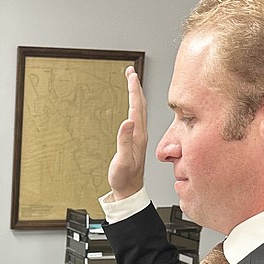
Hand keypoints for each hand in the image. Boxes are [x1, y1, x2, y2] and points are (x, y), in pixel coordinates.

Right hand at [106, 66, 148, 198]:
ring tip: (131, 82)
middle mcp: (140, 133)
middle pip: (140, 104)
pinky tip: (132, 105)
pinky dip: (134, 105)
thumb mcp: (123, 160)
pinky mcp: (136, 140)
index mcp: (138, 135)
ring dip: (135, 94)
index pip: (137, 106)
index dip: (133, 89)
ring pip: (140, 109)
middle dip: (135, 86)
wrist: (129, 191)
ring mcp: (139, 136)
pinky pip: (137, 117)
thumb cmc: (125, 178)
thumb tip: (127, 121)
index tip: (130, 74)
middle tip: (130, 72)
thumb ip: (124, 141)